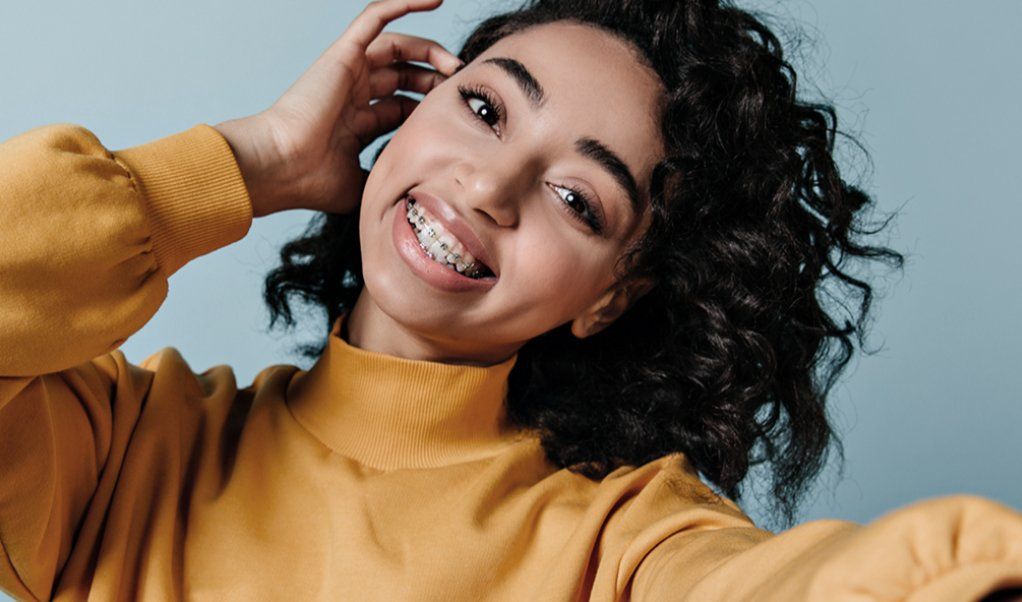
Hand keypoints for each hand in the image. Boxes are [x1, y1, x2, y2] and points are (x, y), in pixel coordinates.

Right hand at [214, 0, 462, 217]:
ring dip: (429, 50)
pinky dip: (402, 4)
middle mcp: (352, 93)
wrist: (283, 167)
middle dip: (434, 80)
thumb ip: (385, 180)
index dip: (430, 108)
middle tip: (459, 87)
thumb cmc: (313, 181)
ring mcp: (347, 72)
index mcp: (356, 123)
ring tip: (454, 63)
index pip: (402, 106)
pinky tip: (435, 0)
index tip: (456, 117)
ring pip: (396, 47)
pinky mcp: (343, 54)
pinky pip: (374, 18)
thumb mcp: (362, 184)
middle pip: (403, 76)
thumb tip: (413, 192)